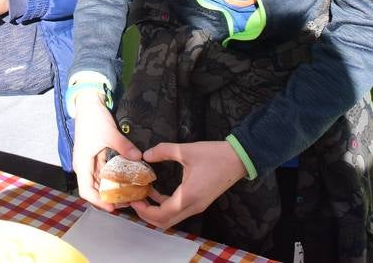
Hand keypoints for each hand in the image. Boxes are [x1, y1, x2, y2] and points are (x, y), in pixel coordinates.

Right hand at [72, 92, 142, 209]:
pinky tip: (125, 180)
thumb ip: (123, 146)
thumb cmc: (94, 119)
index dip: (98, 201)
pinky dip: (112, 178)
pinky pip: (103, 173)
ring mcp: (89, 161)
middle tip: (127, 202)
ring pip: (99, 182)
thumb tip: (139, 158)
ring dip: (111, 189)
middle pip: (93, 189)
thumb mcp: (109, 133)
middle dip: (108, 198)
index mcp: (82, 163)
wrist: (88, 104)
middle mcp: (84, 165)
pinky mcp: (95, 156)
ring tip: (129, 194)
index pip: (86, 190)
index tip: (113, 207)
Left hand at [130, 140, 247, 229]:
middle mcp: (193, 206)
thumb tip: (146, 154)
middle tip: (135, 200)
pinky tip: (157, 191)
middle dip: (147, 215)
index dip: (144, 211)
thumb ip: (164, 151)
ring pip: (172, 218)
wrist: (239, 159)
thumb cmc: (214, 155)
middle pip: (165, 222)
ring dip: (156, 211)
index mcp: (188, 196)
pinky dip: (166, 206)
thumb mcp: (186, 150)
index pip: (161, 214)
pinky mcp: (200, 202)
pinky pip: (179, 211)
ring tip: (144, 195)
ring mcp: (198, 206)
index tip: (133, 200)